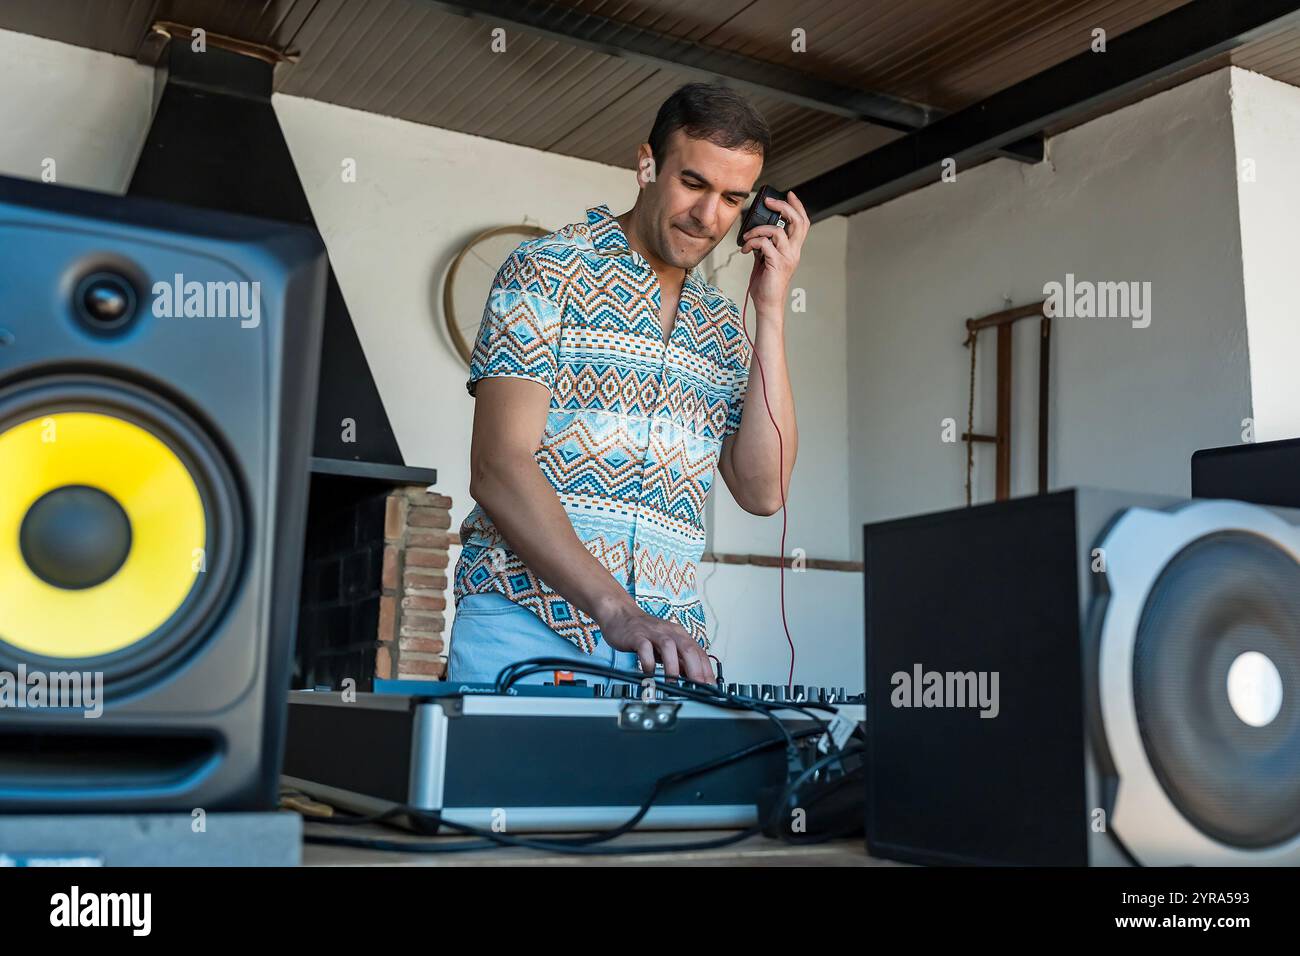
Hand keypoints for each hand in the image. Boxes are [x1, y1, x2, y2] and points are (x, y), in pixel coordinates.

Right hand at [597, 603, 714, 683]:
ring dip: (673, 667)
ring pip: (669, 647)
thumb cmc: (645, 632)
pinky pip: (645, 649)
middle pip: (688, 649)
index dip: (706, 670)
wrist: (621, 615)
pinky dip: (648, 663)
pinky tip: (649, 673)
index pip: (699, 652)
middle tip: (698, 686)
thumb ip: (679, 660)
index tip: (710, 686)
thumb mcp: (666, 645)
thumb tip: (692, 678)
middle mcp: (669, 632)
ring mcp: (653, 633)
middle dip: (695, 669)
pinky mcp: (637, 636)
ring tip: (673, 683)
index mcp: (679, 635)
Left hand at [739, 189, 809, 314]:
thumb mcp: (766, 259)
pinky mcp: (776, 263)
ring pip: (777, 231)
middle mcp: (794, 252)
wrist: (767, 304)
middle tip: (768, 202)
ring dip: (758, 230)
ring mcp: (787, 257)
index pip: (802, 223)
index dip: (797, 206)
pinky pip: (764, 244)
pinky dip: (752, 243)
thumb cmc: (765, 283)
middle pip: (798, 221)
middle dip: (784, 207)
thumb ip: (765, 245)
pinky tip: (745, 250)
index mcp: (793, 249)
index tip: (789, 194)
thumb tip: (756, 233)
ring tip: (747, 238)